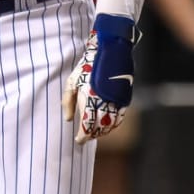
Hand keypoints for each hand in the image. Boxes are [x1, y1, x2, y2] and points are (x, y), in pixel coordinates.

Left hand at [62, 14, 136, 145]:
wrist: (110, 53)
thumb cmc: (87, 67)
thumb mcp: (71, 82)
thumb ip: (68, 102)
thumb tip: (68, 119)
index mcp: (90, 100)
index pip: (87, 127)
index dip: (83, 136)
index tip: (78, 140)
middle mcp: (105, 103)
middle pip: (99, 128)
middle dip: (92, 135)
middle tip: (85, 137)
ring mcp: (116, 102)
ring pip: (111, 125)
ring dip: (103, 131)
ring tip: (95, 132)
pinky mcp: (125, 99)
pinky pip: (120, 118)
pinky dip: (113, 124)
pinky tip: (107, 125)